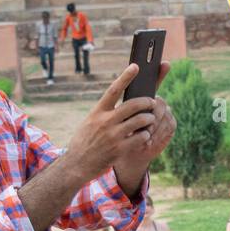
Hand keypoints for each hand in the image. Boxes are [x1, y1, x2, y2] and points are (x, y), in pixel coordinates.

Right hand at [64, 65, 159, 184]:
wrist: (76, 164)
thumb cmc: (85, 141)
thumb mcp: (90, 122)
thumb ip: (104, 113)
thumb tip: (121, 103)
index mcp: (98, 112)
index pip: (113, 89)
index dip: (126, 77)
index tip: (136, 66)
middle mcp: (105, 121)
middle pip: (132, 105)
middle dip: (146, 102)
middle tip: (152, 102)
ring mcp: (112, 135)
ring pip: (140, 121)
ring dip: (149, 119)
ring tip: (151, 120)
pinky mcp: (119, 149)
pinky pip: (140, 137)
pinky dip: (145, 135)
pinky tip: (145, 136)